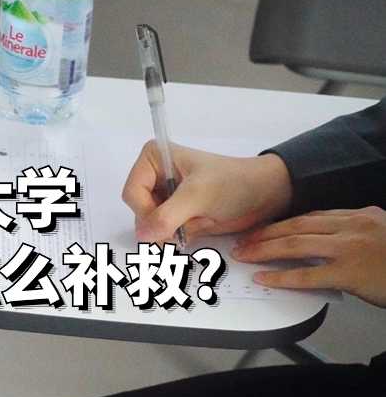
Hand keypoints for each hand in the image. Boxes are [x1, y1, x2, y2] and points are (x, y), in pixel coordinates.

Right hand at [122, 141, 292, 241]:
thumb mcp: (198, 196)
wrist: (264, 195)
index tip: (167, 224)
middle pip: (138, 211)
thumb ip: (168, 215)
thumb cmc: (234, 184)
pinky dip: (177, 238)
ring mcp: (164, 196)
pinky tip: (196, 230)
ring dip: (170, 233)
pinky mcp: (175, 214)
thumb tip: (143, 235)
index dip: (145, 212)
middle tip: (184, 228)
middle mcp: (155, 175)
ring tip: (196, 225)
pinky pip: (163, 233)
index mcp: (154, 158)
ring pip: (149, 226)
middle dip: (160, 224)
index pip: (132, 193)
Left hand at [231, 206, 385, 306]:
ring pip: (296, 244)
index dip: (283, 223)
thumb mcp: (381, 236)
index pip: (312, 216)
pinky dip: (282, 276)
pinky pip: (308, 274)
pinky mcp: (350, 273)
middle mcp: (353, 226)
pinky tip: (264, 278)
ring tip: (244, 254)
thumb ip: (355, 234)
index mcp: (361, 215)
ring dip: (265, 249)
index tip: (263, 228)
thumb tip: (327, 243)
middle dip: (266, 233)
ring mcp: (351, 248)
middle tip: (243, 240)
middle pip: (298, 226)